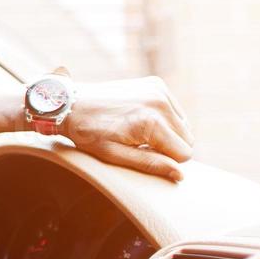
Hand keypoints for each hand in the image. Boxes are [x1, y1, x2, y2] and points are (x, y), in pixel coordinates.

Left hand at [59, 73, 194, 181]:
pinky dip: (164, 118)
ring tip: (138, 131)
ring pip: (184, 125)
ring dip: (167, 132)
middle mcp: (160, 102)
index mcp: (152, 122)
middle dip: (168, 146)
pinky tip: (141, 118)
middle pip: (187, 139)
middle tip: (138, 144)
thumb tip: (180, 175)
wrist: (71, 103)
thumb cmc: (89, 132)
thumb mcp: (115, 155)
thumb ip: (150, 164)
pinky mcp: (156, 84)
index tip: (141, 154)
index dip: (165, 160)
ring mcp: (159, 90)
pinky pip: (175, 110)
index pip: (184, 153)